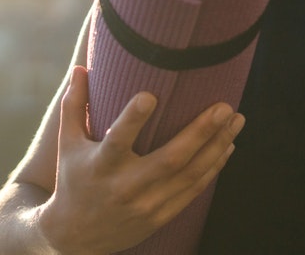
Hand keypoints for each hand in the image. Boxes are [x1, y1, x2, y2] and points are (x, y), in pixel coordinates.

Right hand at [36, 65, 244, 254]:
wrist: (76, 237)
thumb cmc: (73, 181)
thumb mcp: (67, 145)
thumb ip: (74, 106)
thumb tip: (81, 67)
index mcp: (101, 165)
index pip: (117, 140)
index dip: (133, 119)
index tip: (151, 94)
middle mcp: (126, 186)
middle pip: (170, 159)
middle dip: (201, 132)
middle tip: (224, 106)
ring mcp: (147, 204)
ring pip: (190, 174)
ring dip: (217, 146)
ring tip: (237, 120)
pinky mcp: (161, 216)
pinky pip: (194, 190)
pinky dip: (214, 167)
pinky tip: (227, 146)